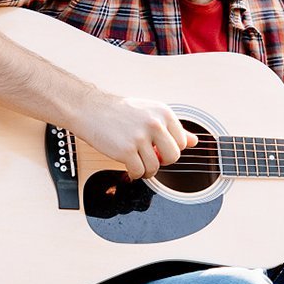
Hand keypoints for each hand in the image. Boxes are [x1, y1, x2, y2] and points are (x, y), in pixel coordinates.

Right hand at [72, 92, 197, 179]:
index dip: (170, 149)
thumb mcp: (149, 112)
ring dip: (146, 170)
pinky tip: (128, 166)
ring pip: (155, 167)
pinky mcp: (126, 150)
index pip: (182, 142)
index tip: (158, 148)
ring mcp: (140, 137)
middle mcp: (154, 123)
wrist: (90, 109)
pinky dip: (134, 174)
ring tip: (137, 162)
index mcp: (163, 112)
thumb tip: (194, 141)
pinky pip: (139, 172)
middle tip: (150, 157)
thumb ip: (172, 127)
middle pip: (173, 157)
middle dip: (162, 161)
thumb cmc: (118, 112)